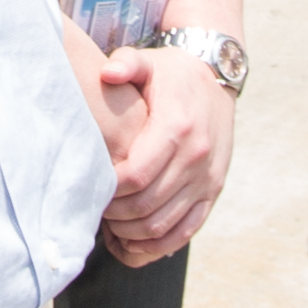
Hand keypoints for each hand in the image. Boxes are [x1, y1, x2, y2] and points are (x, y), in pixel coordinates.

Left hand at [95, 43, 237, 266]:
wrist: (216, 79)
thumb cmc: (171, 74)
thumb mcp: (149, 62)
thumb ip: (126, 63)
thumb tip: (108, 72)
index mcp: (177, 128)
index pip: (137, 175)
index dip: (109, 189)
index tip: (91, 186)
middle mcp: (197, 157)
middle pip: (147, 205)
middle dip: (115, 215)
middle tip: (94, 209)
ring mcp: (207, 178)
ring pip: (165, 225)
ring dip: (132, 234)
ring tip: (109, 226)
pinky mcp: (213, 191)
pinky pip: (187, 231)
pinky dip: (159, 244)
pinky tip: (134, 241)